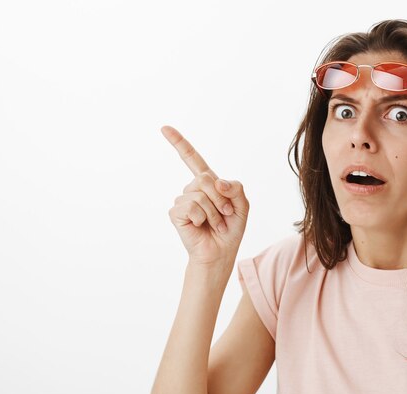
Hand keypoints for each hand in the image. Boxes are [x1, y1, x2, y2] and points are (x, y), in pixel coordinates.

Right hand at [162, 125, 248, 266]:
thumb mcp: (242, 205)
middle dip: (221, 198)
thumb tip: (216, 181)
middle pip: (206, 178)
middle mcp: (193, 189)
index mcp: (208, 183)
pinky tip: (201, 227)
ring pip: (200, 194)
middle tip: (226, 215)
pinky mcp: (176, 213)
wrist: (220, 252)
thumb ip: (235, 188)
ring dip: (214, 212)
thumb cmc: (230, 229)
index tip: (164, 128)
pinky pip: (191, 206)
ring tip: (215, 224)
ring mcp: (183, 200)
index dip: (179, 143)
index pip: (192, 159)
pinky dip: (202, 218)